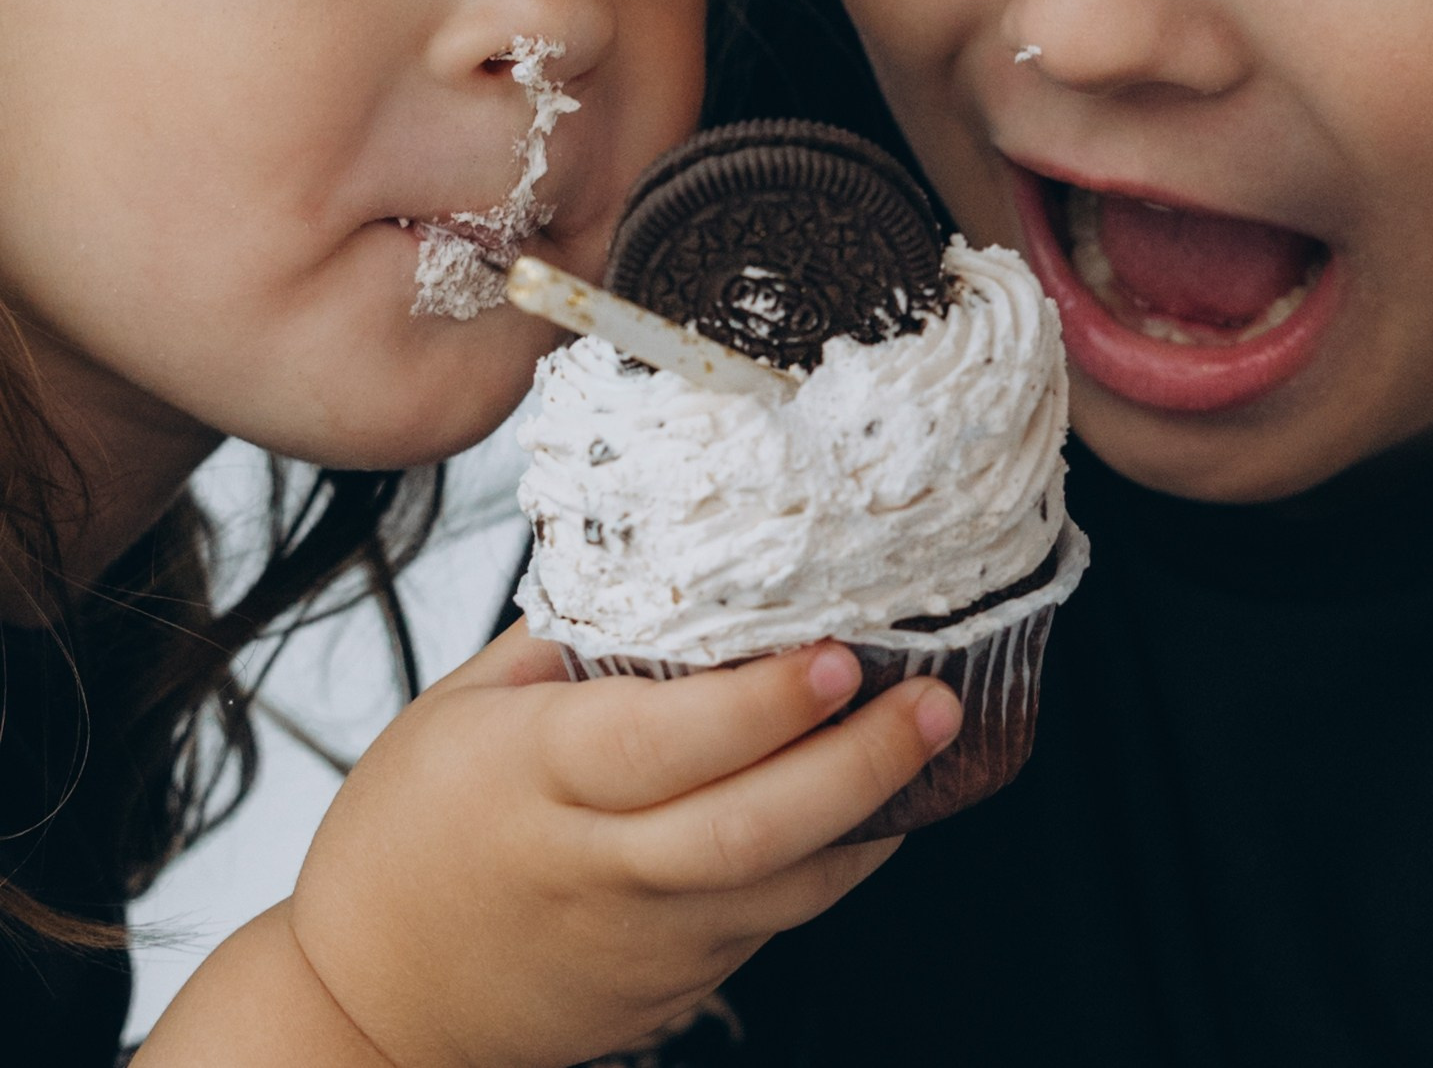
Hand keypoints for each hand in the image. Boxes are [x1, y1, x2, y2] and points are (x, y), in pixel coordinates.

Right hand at [287, 618, 960, 1067]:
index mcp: (533, 779)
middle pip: (744, 827)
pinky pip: (769, 924)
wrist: (366, 1008)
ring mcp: (639, 940)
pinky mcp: (669, 988)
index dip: (756, 704)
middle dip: (856, 763)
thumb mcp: (456, 711)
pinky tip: (873, 807)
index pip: (660, 742)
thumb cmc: (403, 838)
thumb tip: (657, 557)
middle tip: (934, 696)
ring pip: (777, 887)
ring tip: (934, 734)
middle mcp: (595, 866)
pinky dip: (831, 866)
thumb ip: (560, 640)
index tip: (833, 652)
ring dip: (868, 814)